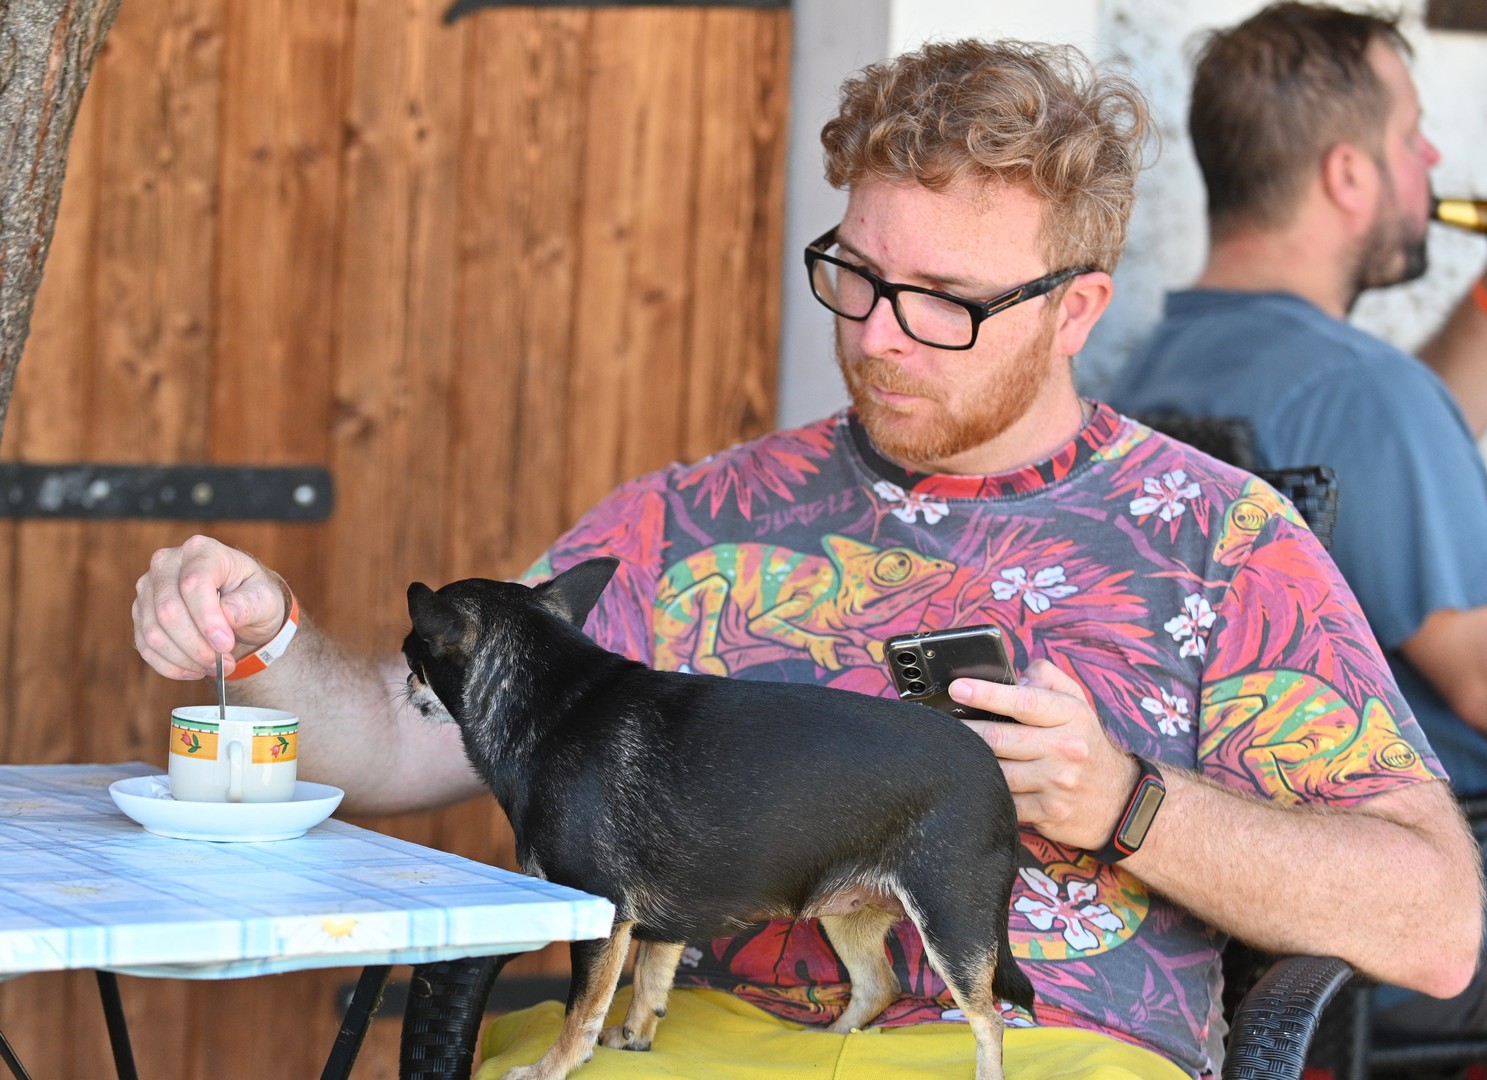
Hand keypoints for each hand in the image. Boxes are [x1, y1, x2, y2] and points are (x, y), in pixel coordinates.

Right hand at [132, 535, 289, 679]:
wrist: (240, 609)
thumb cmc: (254, 598)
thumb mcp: (265, 599)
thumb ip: (250, 604)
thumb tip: (227, 615)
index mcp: (201, 551)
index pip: (194, 583)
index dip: (207, 619)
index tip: (226, 645)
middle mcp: (167, 563)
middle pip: (168, 610)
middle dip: (197, 646)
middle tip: (225, 664)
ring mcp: (149, 588)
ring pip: (153, 632)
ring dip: (185, 659)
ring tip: (214, 668)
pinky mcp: (141, 613)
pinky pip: (145, 646)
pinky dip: (170, 665)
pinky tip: (194, 670)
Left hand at [951, 659, 1138, 849]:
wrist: (1119, 802)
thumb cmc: (1085, 744)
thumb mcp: (1077, 703)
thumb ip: (1046, 677)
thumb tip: (1012, 677)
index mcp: (1071, 716)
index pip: (1023, 701)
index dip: (986, 693)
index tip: (957, 688)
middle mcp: (1065, 749)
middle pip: (999, 738)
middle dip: (964, 730)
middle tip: (941, 723)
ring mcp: (1055, 784)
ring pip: (996, 770)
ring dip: (969, 760)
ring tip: (951, 750)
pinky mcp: (1046, 812)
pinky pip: (1003, 798)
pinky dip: (985, 788)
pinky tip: (972, 779)